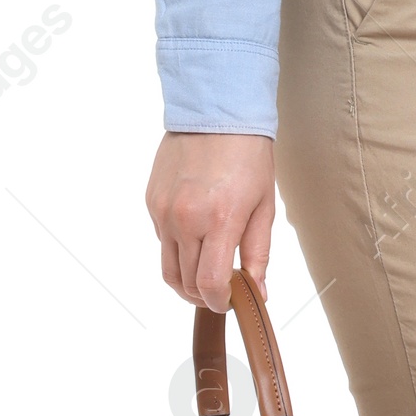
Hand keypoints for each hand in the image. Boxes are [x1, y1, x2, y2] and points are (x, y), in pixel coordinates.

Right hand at [147, 132, 274, 308]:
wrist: (216, 114)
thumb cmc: (247, 156)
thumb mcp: (263, 207)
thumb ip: (258, 253)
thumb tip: (257, 291)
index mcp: (219, 221)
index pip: (210, 283)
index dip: (219, 302)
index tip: (229, 301)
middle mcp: (185, 219)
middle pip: (185, 282)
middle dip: (204, 296)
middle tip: (221, 291)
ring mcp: (163, 211)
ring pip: (167, 268)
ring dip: (185, 280)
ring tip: (205, 274)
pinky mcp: (151, 202)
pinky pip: (161, 240)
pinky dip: (177, 249)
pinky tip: (195, 236)